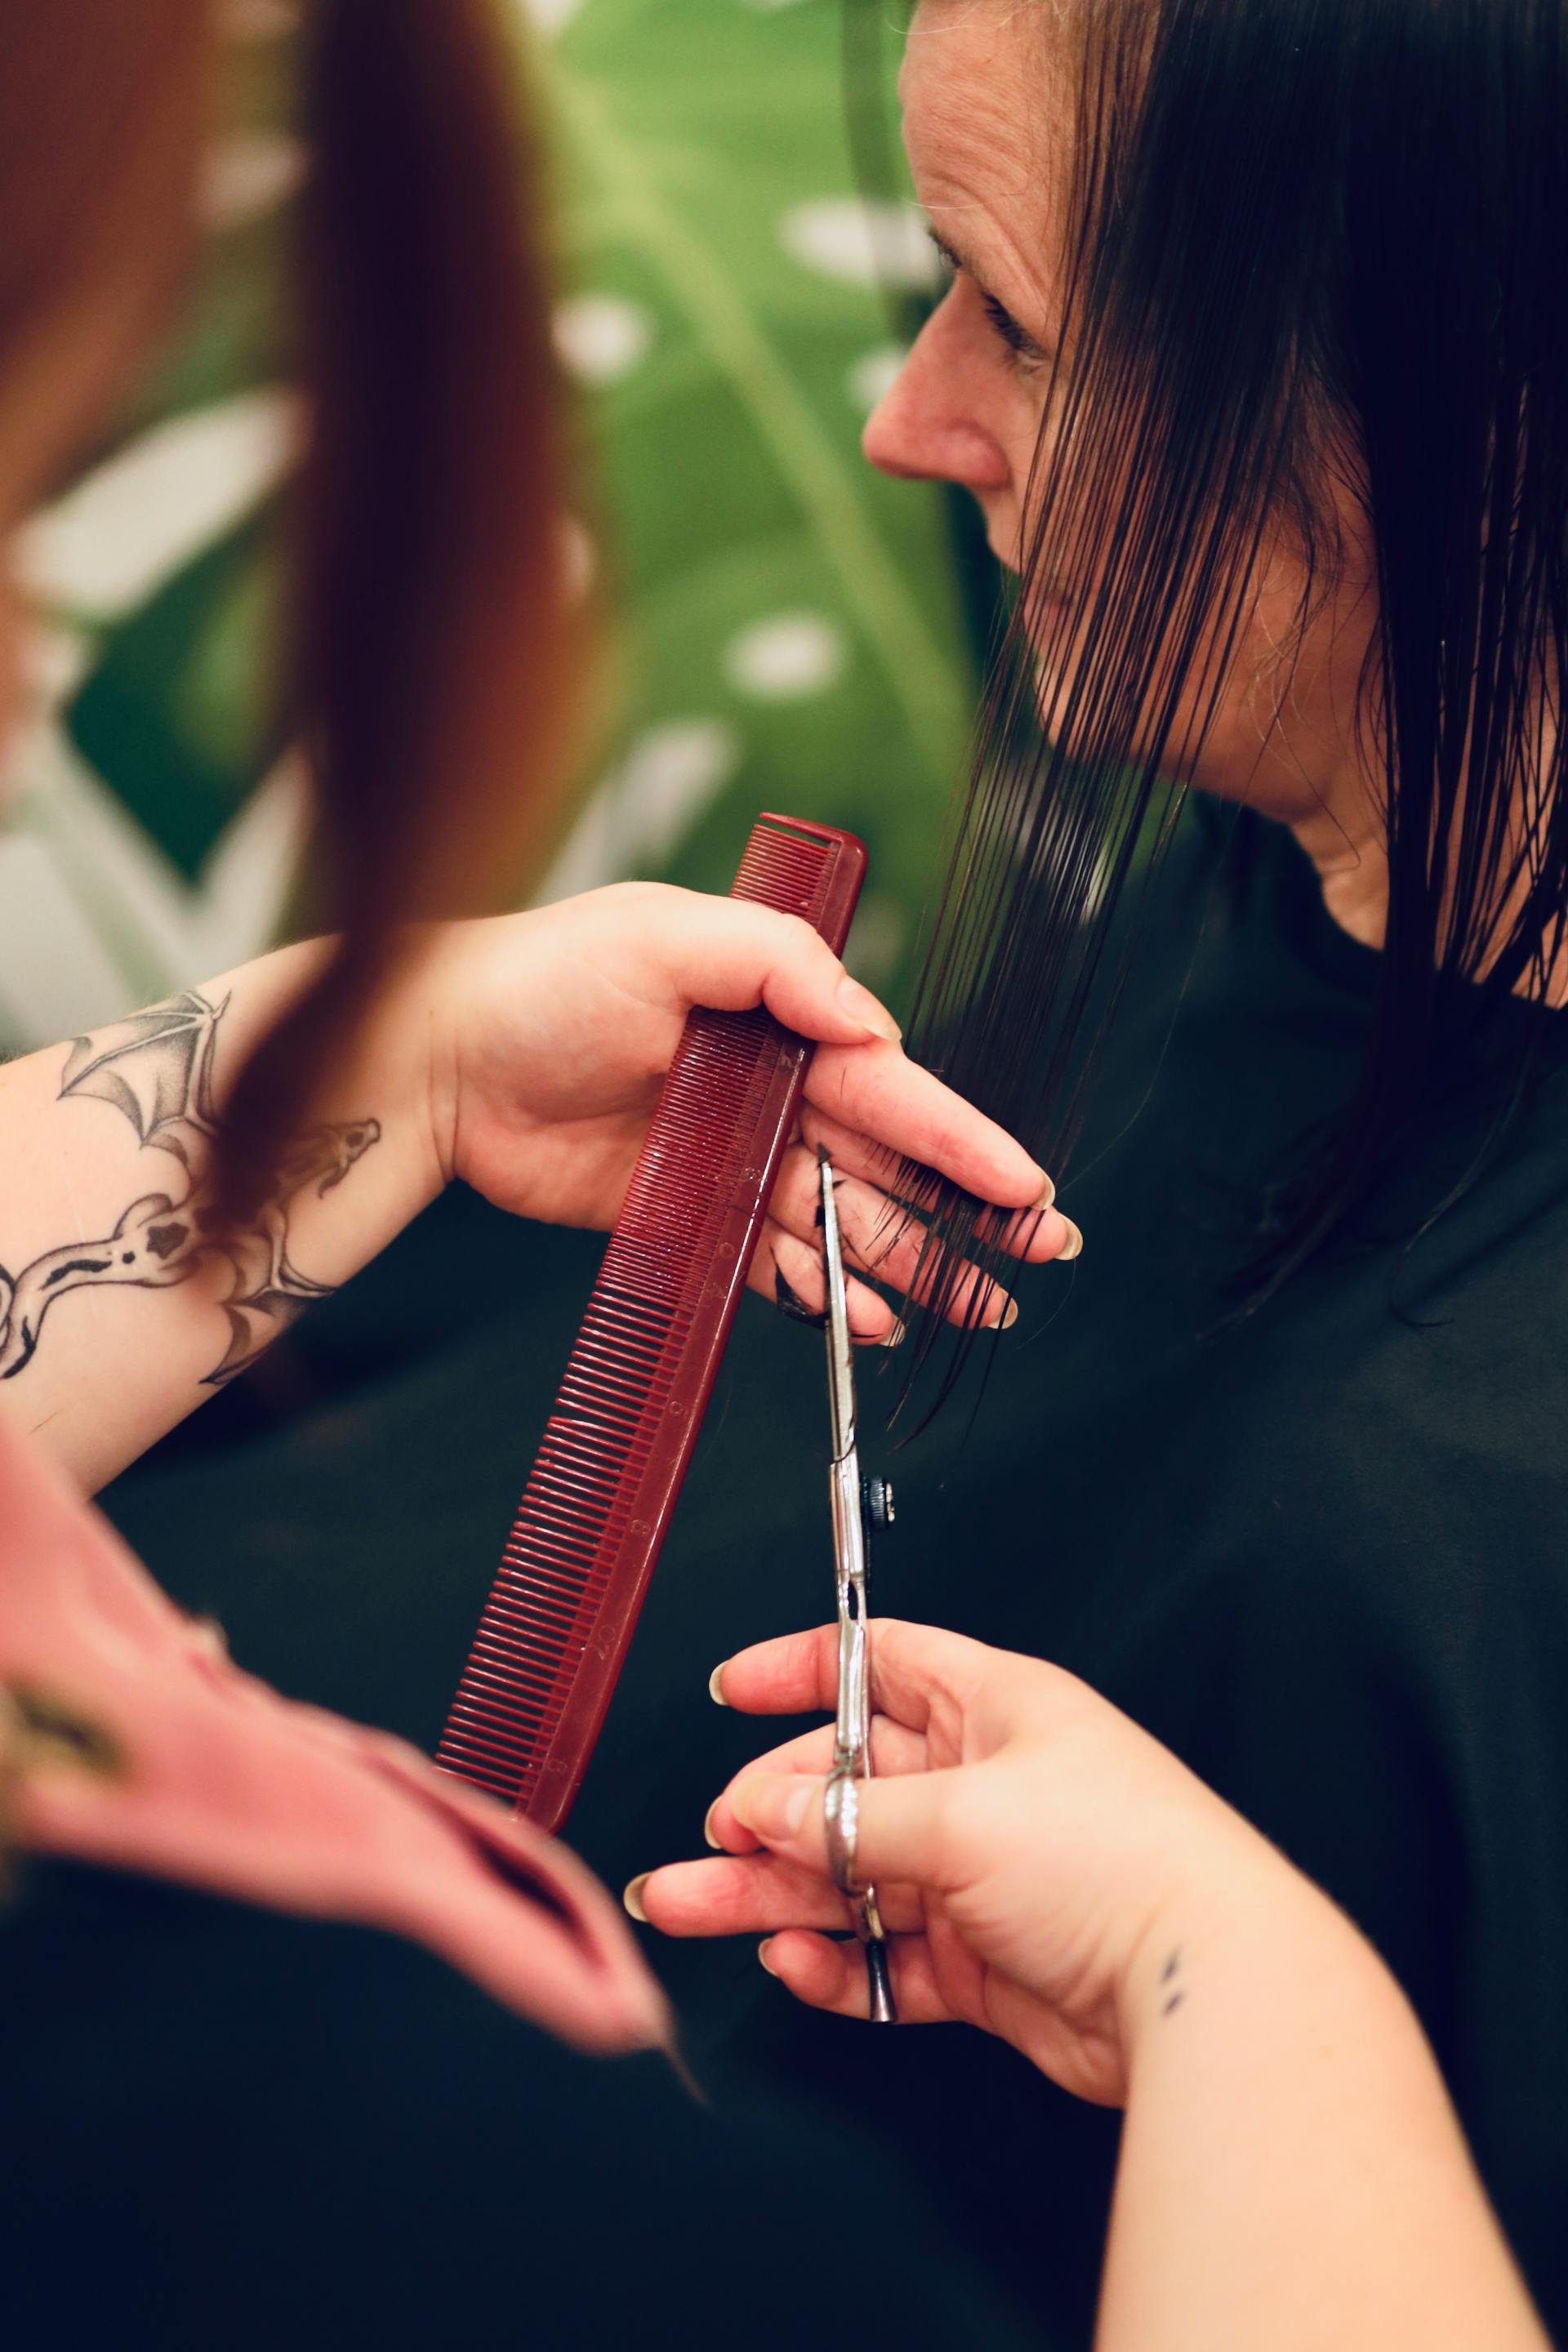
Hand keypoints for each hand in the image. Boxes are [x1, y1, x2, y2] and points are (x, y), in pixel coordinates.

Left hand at [417, 887, 1077, 1336]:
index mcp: (781, 1021)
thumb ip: (779, 966)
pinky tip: (871, 1321)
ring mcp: (730, 1159)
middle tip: (1038, 1259)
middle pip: (888, 1164)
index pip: (895, 1088)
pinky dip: (823, 1292)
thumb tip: (874, 1025)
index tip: (1028, 1186)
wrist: (437, 1059)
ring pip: (841, 1222)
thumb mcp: (665, 935)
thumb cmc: (543, 977)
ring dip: (907, 1265)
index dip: (964, 1141)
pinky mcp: (684, 1214)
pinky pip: (770, 1261)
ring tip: (973, 1309)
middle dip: (965, 1213)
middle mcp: (769, 1092)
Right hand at [632, 1619, 1305, 2102]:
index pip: (879, 1663)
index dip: (801, 1670)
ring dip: (769, 1892)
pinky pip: (884, 1957)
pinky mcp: (981, 1961)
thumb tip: (773, 1808)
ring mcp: (981, 1876)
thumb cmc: (1126, 1862)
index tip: (732, 1691)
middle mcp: (984, 1784)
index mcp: (993, 1708)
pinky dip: (835, 1963)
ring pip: (849, 1877)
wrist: (1198, 1985)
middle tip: (709, 1838)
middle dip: (766, 1809)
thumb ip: (852, 1816)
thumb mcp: (966, 1814)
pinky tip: (795, 1959)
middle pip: (845, 1783)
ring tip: (690, 1906)